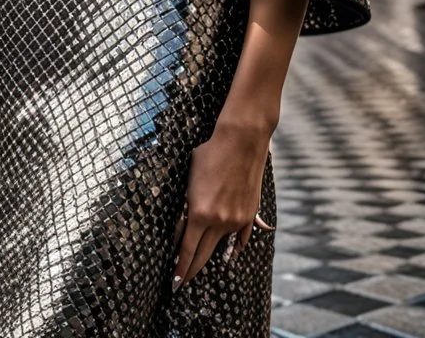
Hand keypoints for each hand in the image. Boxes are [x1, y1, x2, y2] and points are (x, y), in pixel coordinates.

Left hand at [173, 118, 270, 289]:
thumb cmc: (210, 154)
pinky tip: (230, 255)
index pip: (187, 251)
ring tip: (199, 264)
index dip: (180, 269)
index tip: (174, 284)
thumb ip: (186, 205)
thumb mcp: (189, 179)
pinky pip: (240, 239)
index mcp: (199, 213)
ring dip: (209, 254)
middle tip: (182, 283)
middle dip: (191, 271)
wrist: (241, 141)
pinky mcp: (249, 214)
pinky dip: (233, 248)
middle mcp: (218, 221)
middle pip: (203, 255)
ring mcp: (236, 220)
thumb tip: (183, 224)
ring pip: (220, 247)